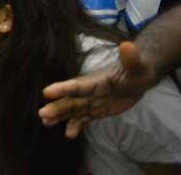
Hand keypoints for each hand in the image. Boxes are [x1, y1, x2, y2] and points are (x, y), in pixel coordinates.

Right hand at [39, 42, 157, 138]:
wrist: (138, 77)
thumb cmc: (137, 69)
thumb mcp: (136, 65)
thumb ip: (130, 58)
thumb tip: (127, 45)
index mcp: (95, 81)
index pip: (77, 86)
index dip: (62, 89)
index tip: (46, 92)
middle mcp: (89, 91)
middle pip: (70, 100)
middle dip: (57, 107)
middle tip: (42, 114)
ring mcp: (91, 101)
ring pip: (72, 110)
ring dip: (60, 116)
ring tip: (46, 122)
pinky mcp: (96, 111)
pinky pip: (83, 119)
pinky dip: (75, 126)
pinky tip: (69, 135)